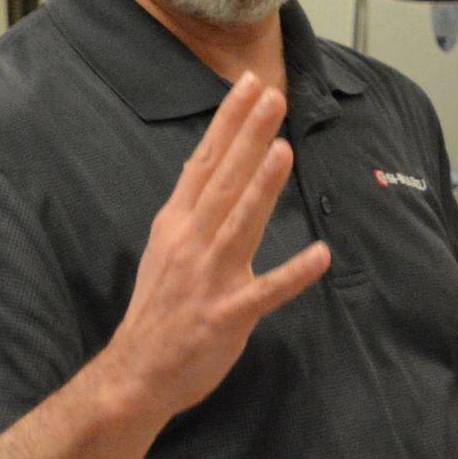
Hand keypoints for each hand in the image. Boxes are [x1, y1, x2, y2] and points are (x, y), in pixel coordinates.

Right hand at [94, 73, 330, 421]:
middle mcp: (192, 242)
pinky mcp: (228, 314)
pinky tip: (321, 255)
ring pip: (241, 224)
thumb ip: (191, 208)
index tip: (247, 86)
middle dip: (248, 136)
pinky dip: (293, 274)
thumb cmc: (159, 308)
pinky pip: (266, 292)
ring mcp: (210, 278)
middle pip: (224, 180)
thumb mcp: (166, 246)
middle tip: (272, 96)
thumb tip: (211, 167)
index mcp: (177, 223)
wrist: (136, 372)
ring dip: (262, 187)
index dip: (227, 123)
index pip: (204, 162)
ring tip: (284, 150)